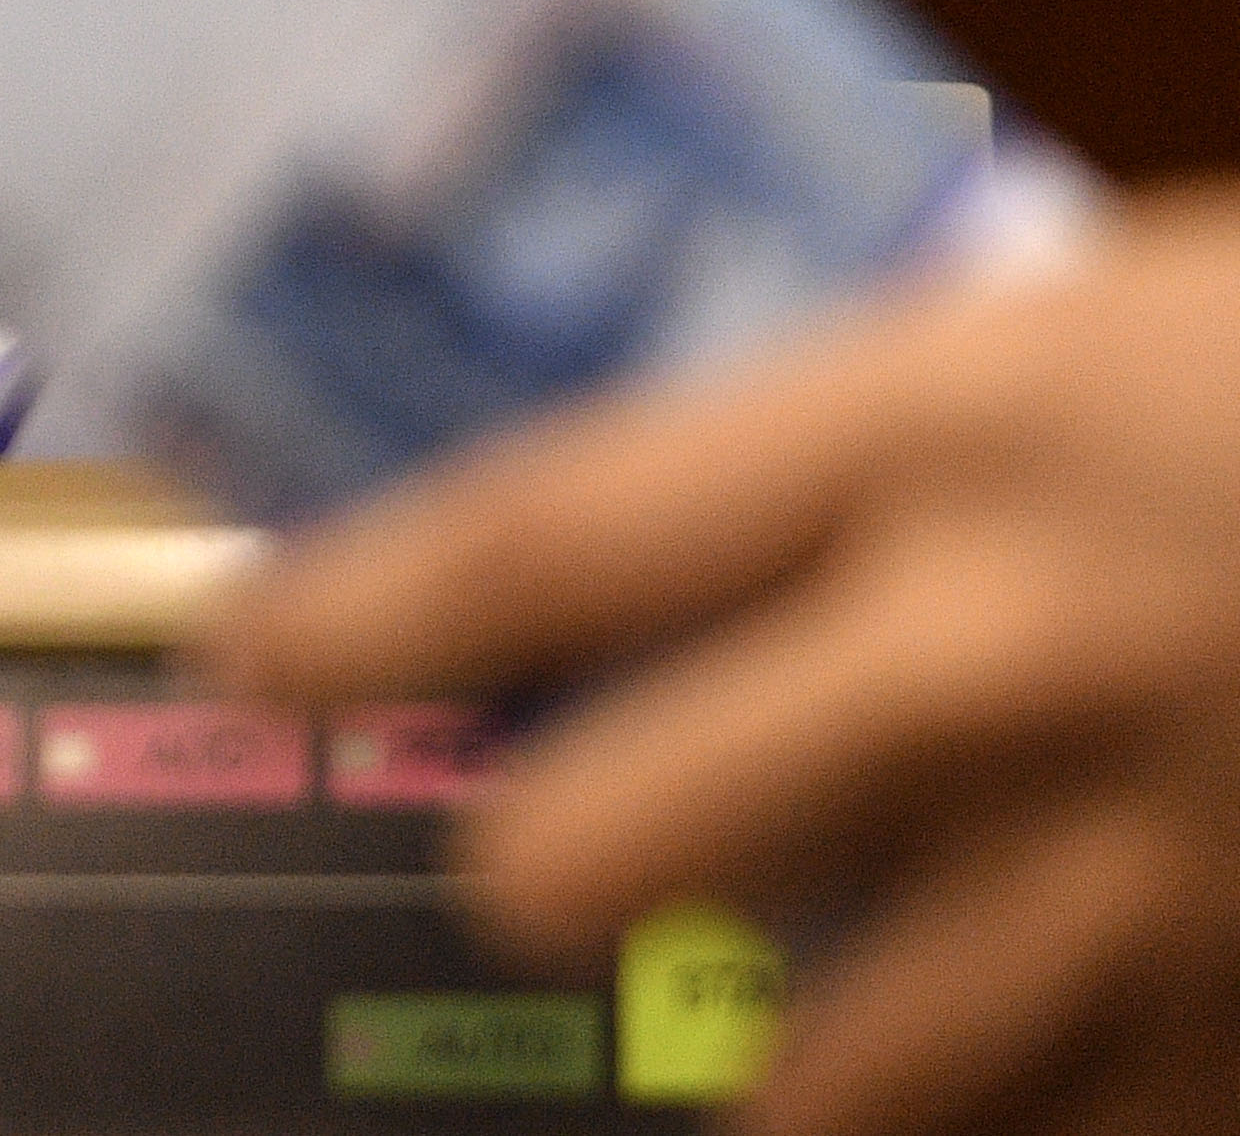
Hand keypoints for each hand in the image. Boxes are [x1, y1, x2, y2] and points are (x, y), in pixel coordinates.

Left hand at [207, 206, 1239, 1135]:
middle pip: (614, 854)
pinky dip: (1011, 1133)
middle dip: (537, 884)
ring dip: (772, 1077)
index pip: (553, 537)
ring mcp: (1158, 881)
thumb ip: (857, 460)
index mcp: (945, 437)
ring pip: (826, 1084)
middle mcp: (1010, 666)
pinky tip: (993, 1079)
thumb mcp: (1086, 335)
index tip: (242, 650)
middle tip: (533, 876)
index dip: (361, 615)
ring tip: (777, 1032)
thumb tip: (608, 571)